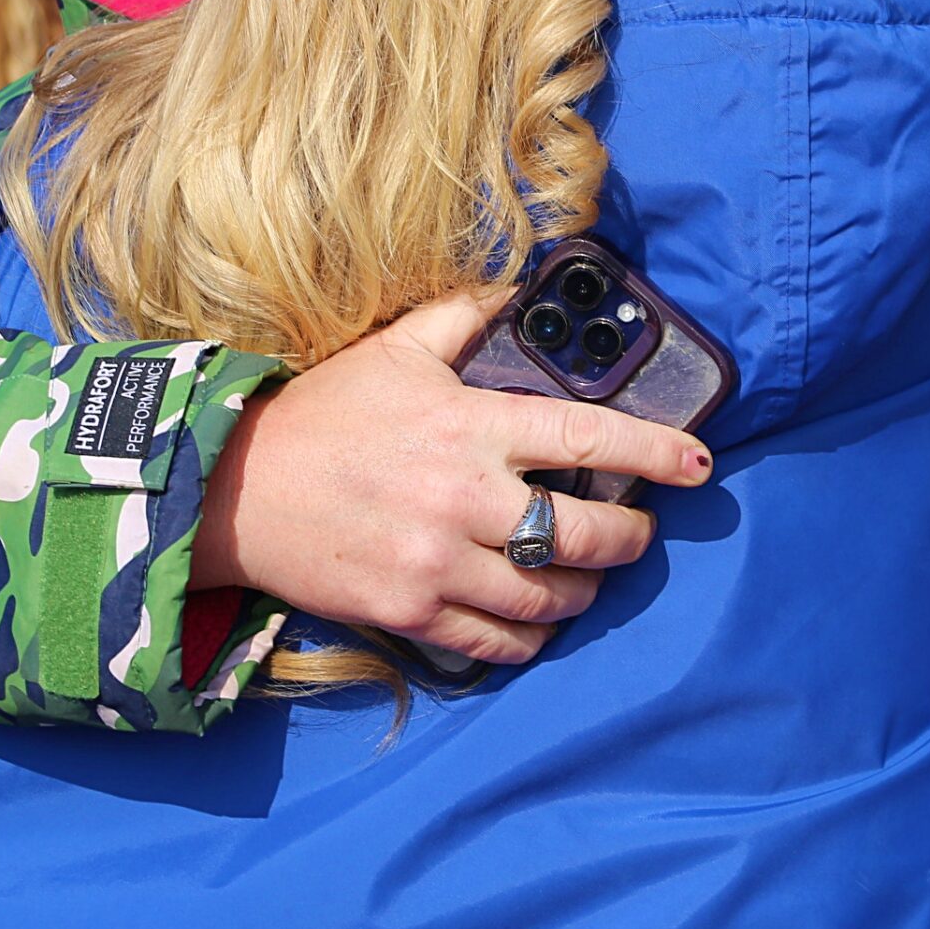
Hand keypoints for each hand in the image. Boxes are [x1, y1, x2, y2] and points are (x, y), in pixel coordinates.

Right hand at [190, 289, 713, 663]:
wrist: (231, 489)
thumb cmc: (320, 416)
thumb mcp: (393, 350)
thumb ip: (461, 319)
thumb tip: (513, 287)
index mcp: (470, 428)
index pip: (589, 440)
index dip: (656, 453)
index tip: (698, 464)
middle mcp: (464, 499)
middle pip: (584, 535)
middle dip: (629, 539)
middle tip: (637, 532)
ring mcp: (436, 563)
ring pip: (549, 597)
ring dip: (585, 592)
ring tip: (590, 578)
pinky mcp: (408, 612)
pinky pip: (495, 641)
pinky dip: (529, 637)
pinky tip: (538, 621)